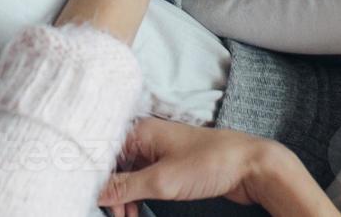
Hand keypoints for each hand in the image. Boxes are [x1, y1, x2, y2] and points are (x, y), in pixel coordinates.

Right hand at [100, 118, 328, 215]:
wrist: (250, 166)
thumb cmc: (209, 164)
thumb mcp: (162, 181)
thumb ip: (125, 188)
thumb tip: (97, 192)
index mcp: (142, 132)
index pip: (104, 151)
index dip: (95, 175)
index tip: (89, 196)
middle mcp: (149, 137)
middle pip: (115, 164)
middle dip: (111, 191)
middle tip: (114, 214)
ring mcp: (161, 151)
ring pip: (129, 175)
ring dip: (124, 197)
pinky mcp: (173, 165)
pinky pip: (145, 179)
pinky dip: (138, 196)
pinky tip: (137, 211)